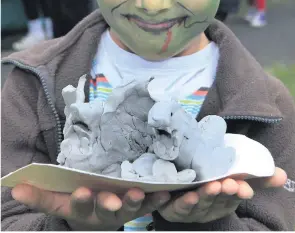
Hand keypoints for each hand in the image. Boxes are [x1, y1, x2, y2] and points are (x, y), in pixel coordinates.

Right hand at [11, 184, 170, 230]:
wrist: (99, 217)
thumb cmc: (77, 202)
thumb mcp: (58, 201)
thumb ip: (39, 195)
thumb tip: (14, 187)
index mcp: (82, 208)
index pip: (78, 205)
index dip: (80, 199)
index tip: (82, 191)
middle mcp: (103, 212)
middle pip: (106, 208)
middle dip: (110, 204)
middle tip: (114, 200)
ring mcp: (124, 209)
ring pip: (131, 207)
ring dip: (137, 201)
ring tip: (142, 193)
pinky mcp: (141, 203)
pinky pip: (151, 202)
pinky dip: (160, 197)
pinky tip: (167, 191)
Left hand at [158, 167, 286, 223]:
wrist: (177, 187)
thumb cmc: (210, 181)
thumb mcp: (233, 177)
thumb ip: (255, 175)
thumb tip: (282, 175)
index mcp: (224, 199)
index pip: (234, 196)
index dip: (239, 192)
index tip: (243, 186)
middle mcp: (209, 206)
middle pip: (217, 199)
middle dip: (223, 192)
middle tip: (227, 183)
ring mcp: (191, 208)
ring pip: (198, 202)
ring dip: (203, 196)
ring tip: (208, 187)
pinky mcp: (173, 208)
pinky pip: (174, 206)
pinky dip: (177, 201)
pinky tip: (178, 194)